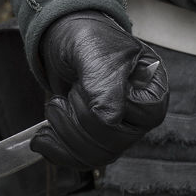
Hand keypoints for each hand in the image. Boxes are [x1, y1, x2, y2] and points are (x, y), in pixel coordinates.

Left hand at [33, 10, 167, 170]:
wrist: (64, 38)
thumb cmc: (85, 36)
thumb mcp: (93, 48)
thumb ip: (102, 79)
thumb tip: (109, 118)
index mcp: (153, 87)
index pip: (141, 116)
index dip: (105, 105)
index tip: (83, 83)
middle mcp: (141, 114)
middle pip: (117, 142)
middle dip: (78, 121)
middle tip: (63, 96)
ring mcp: (120, 129)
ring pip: (99, 156)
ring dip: (65, 137)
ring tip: (53, 108)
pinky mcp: (97, 138)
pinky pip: (83, 160)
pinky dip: (58, 152)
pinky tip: (42, 138)